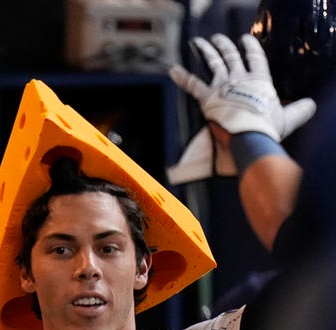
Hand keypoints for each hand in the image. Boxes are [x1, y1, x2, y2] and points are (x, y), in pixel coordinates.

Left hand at [167, 33, 315, 184]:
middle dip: (224, 46)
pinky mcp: (207, 97)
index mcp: (260, 80)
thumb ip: (298, 110)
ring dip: (206, 51)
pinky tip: (173, 70)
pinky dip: (182, 77)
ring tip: (199, 43)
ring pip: (212, 63)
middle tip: (219, 39)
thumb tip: (310, 106)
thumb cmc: (267, 130)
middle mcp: (240, 78)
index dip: (250, 47)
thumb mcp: (288, 118)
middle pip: (231, 56)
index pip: (256, 57)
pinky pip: (192, 84)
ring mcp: (222, 86)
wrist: (248, 137)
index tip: (246, 40)